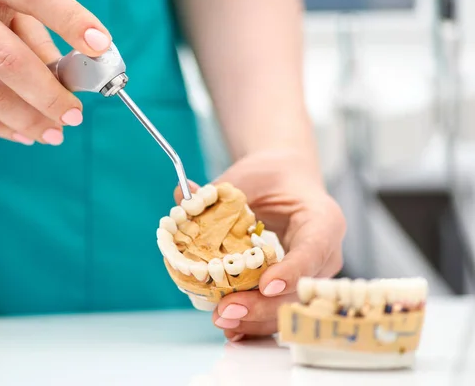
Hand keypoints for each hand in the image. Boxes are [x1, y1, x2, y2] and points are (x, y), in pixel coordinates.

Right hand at [0, 0, 110, 144]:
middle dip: (50, 97)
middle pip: (12, 63)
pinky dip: (2, 127)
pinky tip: (24, 133)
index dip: (72, 23)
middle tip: (74, 115)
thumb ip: (38, 33)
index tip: (100, 47)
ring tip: (55, 132)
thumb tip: (72, 76)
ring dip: (31, 122)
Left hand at [175, 150, 345, 340]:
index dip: (290, 271)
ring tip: (222, 319)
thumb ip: (217, 191)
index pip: (313, 250)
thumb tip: (181, 194)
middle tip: (227, 309)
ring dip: (256, 319)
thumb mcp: (246, 177)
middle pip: (300, 289)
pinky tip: (233, 328)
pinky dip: (256, 323)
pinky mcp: (295, 290)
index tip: (264, 285)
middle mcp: (325, 254)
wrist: (285, 184)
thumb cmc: (271, 179)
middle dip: (263, 305)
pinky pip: (279, 311)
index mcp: (322, 219)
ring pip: (290, 308)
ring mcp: (312, 277)